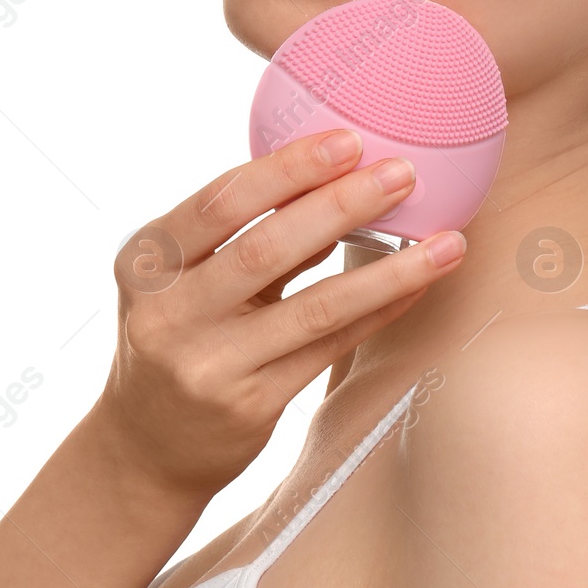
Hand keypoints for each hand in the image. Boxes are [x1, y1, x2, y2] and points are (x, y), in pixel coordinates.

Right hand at [95, 129, 466, 497]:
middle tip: (402, 173)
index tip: (349, 141)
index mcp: (145, 261)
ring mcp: (208, 365)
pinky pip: (329, 348)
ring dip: (388, 269)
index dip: (288, 168)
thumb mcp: (183, 279)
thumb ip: (243, 234)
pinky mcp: (249, 406)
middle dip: (343, 204)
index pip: (222, 202)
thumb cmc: (178, 337)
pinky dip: (378, 311)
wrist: (144, 447)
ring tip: (443, 240)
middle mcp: (168, 313)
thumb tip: (335, 177)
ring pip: (314, 307)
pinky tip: (417, 286)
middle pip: (267, 247)